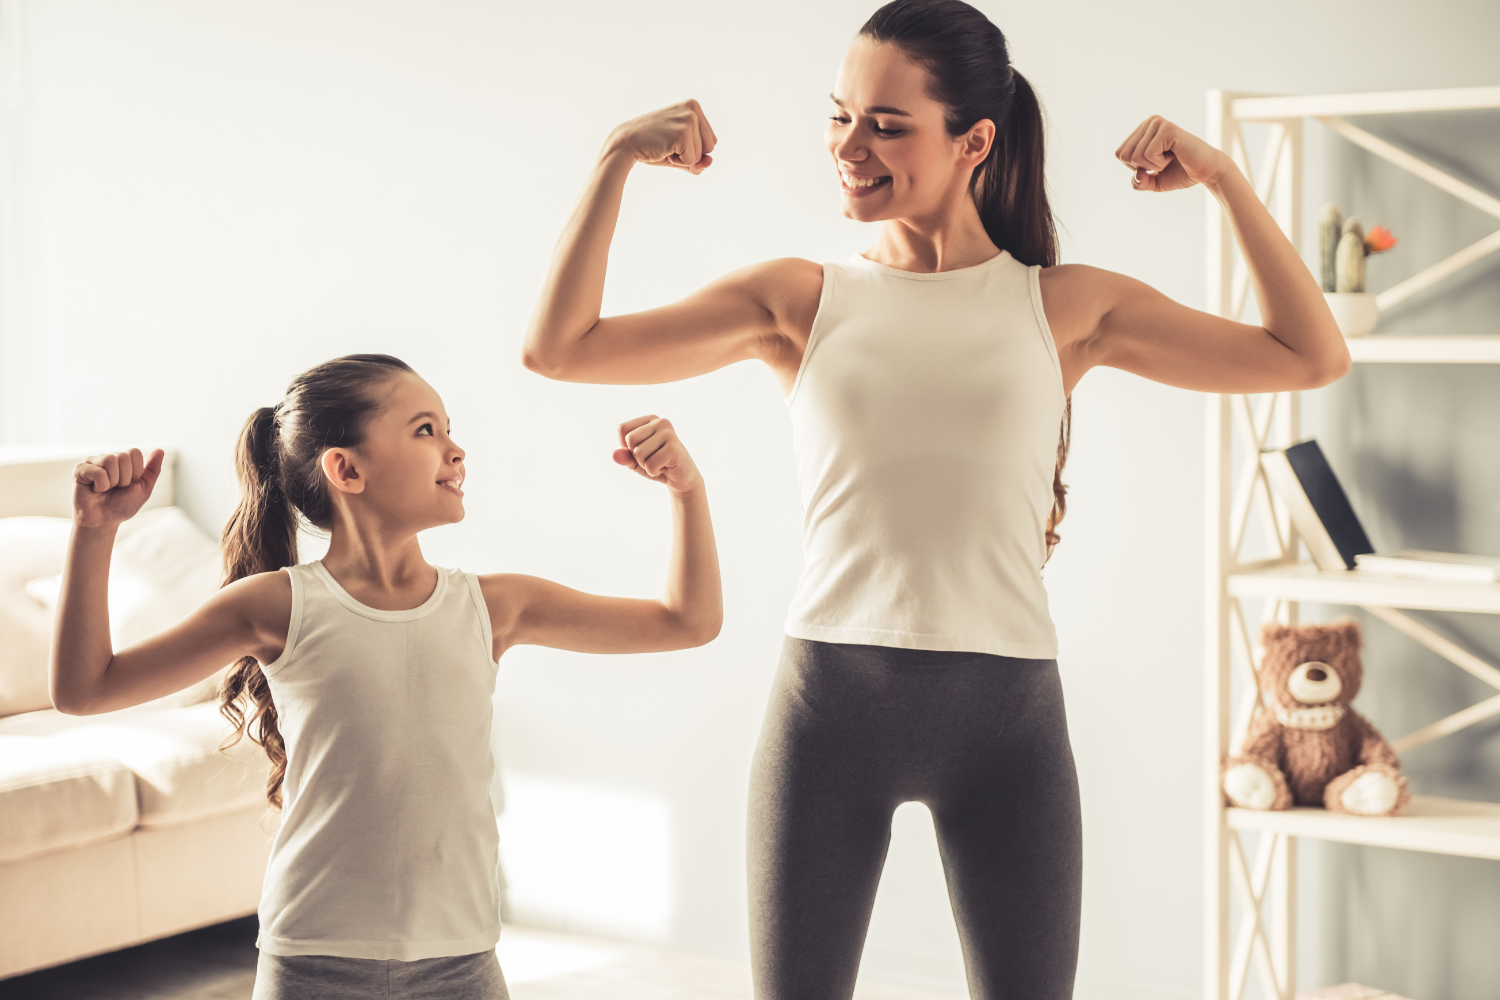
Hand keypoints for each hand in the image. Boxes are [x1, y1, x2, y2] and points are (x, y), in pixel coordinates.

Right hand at [73, 448, 164, 528]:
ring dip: (113, 481)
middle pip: (123, 456)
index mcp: (123, 460)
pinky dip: (101, 485)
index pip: (135, 452)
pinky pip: (97, 471)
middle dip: (124, 478)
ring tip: (106, 489)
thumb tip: (160, 450)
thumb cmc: (122, 505)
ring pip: (110, 460)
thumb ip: (152, 470)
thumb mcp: (144, 489)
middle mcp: (107, 458)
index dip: (136, 472)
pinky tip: (95, 490)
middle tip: (115, 489)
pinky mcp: (80, 469)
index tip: (128, 484)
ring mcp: (92, 462)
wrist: (104, 521)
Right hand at [605, 100, 716, 174]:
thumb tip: (709, 161)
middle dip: (691, 154)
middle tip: (668, 143)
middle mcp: (693, 108)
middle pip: (710, 147)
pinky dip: (678, 162)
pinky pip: (692, 161)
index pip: (710, 141)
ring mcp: (689, 119)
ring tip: (664, 145)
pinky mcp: (683, 132)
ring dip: (683, 158)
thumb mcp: (679, 151)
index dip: (693, 149)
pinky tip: (663, 149)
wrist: (626, 143)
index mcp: (693, 106)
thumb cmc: (652, 146)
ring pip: (701, 155)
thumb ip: (698, 159)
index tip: (672, 140)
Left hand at [613, 416, 702, 494]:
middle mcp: (661, 422)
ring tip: (660, 463)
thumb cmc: (657, 465)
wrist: (682, 478)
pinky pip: (650, 464)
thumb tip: (614, 455)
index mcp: (650, 420)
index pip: (623, 429)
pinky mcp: (674, 449)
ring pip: (639, 453)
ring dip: (646, 465)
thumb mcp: (636, 461)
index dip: (626, 446)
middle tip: (653, 459)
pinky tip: (666, 468)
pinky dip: (654, 471)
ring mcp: (669, 434)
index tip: (642, 451)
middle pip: (630, 440)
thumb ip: (625, 456)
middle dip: (637, 456)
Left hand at [1115, 116, 1229, 192]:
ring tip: (1170, 158)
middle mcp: (1149, 122)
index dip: (1135, 168)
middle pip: (1124, 155)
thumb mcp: (1153, 182)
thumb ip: (1138, 182)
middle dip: (1142, 167)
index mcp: (1143, 130)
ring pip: (1135, 156)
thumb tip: (1137, 175)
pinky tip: (1174, 155)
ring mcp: (1158, 123)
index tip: (1155, 164)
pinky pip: (1148, 154)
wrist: (1206, 171)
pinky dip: (1160, 163)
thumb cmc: (1181, 173)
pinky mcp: (1167, 128)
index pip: (1120, 154)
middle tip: (1163, 162)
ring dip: (1153, 165)